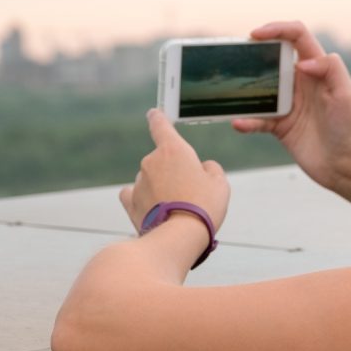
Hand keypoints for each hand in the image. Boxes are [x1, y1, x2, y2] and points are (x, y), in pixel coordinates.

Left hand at [121, 109, 229, 232]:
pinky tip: (154, 208)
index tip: (154, 113)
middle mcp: (151, 161)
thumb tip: (203, 169)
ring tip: (177, 209)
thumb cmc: (203, 207)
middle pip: (162, 160)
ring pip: (150, 178)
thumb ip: (211, 169)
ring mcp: (138, 181)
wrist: (180, 236)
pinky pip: (134, 194)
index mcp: (174, 150)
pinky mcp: (130, 201)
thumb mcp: (220, 184)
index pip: (160, 125)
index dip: (158, 118)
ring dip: (160, 188)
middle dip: (174, 172)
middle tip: (191, 193)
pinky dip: (143, 199)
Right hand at [232, 21, 350, 191]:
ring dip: (244, 88)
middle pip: (272, 58)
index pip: (296, 37)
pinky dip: (246, 120)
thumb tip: (302, 62)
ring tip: (228, 89)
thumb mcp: (346, 94)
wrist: (344, 167)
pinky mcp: (280, 126)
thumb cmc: (349, 128)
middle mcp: (300, 82)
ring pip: (259, 88)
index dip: (277, 29)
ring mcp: (288, 103)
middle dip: (252, 54)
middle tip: (234, 57)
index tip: (255, 35)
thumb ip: (330, 69)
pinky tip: (239, 123)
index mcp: (317, 68)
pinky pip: (257, 119)